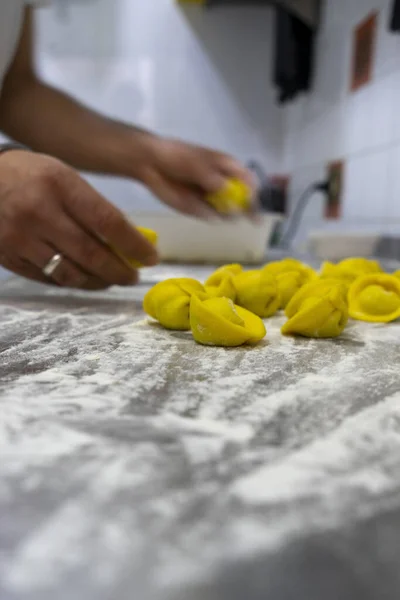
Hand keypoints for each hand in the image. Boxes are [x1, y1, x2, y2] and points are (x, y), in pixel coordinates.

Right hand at [0, 151, 157, 288]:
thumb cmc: (31, 176)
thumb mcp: (64, 178)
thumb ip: (94, 208)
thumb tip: (129, 243)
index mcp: (60, 184)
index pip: (108, 222)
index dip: (134, 245)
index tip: (151, 258)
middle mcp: (39, 212)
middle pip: (91, 255)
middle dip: (119, 272)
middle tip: (133, 277)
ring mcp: (20, 238)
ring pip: (70, 274)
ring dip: (97, 282)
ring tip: (110, 278)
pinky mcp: (7, 257)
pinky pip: (48, 279)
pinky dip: (71, 282)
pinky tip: (82, 277)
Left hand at [140, 138, 255, 218]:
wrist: (152, 164)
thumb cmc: (178, 158)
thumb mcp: (198, 165)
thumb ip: (215, 181)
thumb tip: (230, 197)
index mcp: (229, 167)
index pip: (249, 181)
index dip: (253, 192)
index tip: (251, 202)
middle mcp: (225, 184)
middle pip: (244, 199)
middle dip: (248, 209)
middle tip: (250, 219)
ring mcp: (214, 198)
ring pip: (230, 211)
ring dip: (230, 214)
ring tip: (219, 209)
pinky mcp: (202, 209)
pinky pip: (213, 217)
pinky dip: (213, 217)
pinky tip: (204, 210)